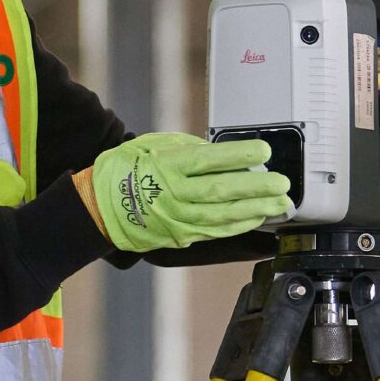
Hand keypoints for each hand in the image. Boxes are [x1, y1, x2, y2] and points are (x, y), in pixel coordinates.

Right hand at [76, 133, 292, 253]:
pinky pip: (214, 231)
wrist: (98, 207)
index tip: (262, 150)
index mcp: (166, 166)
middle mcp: (173, 193)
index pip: (208, 160)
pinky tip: (257, 218)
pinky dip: (238, 225)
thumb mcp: (152, 145)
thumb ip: (186, 147)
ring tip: (278, 203)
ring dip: (254, 209)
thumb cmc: (125, 171)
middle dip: (256, 187)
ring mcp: (177, 217)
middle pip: (221, 190)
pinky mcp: (180, 234)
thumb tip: (219, 151)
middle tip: (282, 183)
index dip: (238, 156)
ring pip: (222, 215)